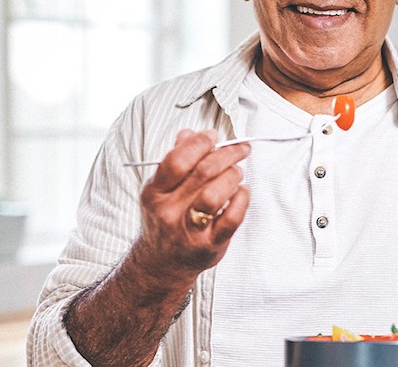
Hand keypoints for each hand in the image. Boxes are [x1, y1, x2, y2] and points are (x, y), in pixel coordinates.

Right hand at [135, 129, 250, 276]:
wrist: (162, 264)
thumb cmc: (166, 219)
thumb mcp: (161, 189)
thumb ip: (175, 160)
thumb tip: (189, 134)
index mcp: (154, 193)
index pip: (177, 161)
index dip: (199, 143)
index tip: (214, 135)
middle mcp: (169, 212)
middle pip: (202, 174)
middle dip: (226, 155)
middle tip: (240, 149)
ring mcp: (189, 231)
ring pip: (216, 195)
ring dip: (233, 176)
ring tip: (238, 172)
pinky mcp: (210, 245)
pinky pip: (231, 218)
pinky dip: (242, 200)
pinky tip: (242, 191)